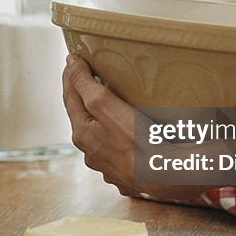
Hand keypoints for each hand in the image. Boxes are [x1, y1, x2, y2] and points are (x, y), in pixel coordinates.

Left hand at [62, 54, 136, 194]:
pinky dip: (120, 141)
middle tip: (91, 79)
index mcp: (82, 134)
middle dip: (85, 99)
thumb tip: (70, 63)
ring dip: (103, 122)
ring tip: (113, 110)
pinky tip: (129, 139)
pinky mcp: (127, 175)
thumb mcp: (105, 105)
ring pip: (101, 138)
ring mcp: (109, 166)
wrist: (165, 176)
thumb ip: (85, 84)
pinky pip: (120, 154)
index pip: (70, 97)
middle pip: (84, 118)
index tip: (73, 59)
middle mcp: (91, 152)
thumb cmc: (136, 142)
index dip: (71, 76)